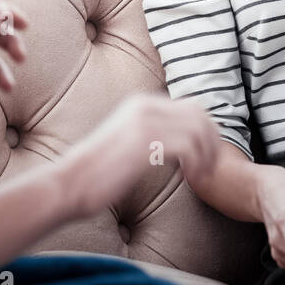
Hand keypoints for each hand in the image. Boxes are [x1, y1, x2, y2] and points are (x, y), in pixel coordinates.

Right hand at [57, 93, 219, 218]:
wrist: (71, 182)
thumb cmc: (96, 171)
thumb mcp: (125, 140)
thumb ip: (149, 133)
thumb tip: (175, 142)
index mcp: (141, 103)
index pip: (191, 107)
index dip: (206, 131)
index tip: (205, 157)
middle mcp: (145, 106)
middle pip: (200, 114)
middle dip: (212, 141)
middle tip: (210, 168)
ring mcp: (145, 121)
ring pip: (198, 131)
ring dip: (206, 156)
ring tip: (200, 177)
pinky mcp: (146, 142)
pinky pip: (190, 147)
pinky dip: (197, 164)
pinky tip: (189, 180)